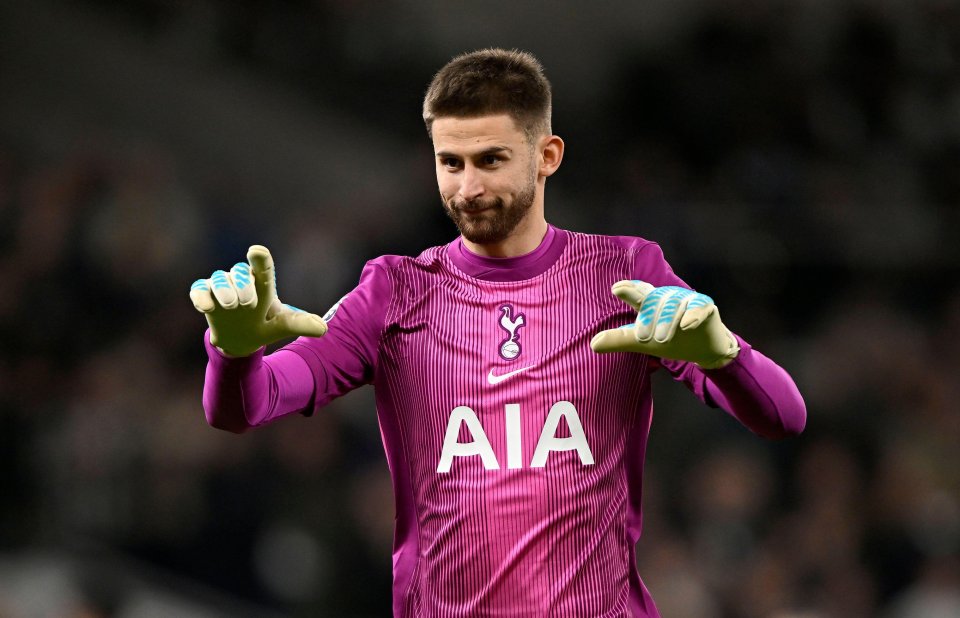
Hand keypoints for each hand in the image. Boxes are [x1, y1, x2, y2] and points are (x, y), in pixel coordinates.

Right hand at [189, 245, 327, 356]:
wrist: (240, 338)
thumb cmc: (265, 323)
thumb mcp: (283, 324)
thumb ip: (300, 323)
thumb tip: (323, 329)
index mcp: (262, 283)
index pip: (262, 267)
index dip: (260, 259)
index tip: (257, 251)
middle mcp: (241, 280)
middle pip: (240, 272)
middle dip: (242, 284)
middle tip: (247, 303)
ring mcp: (221, 286)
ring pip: (220, 279)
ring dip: (224, 290)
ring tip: (231, 305)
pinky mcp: (205, 295)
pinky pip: (199, 290)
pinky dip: (201, 296)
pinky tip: (206, 306)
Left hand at [590, 280, 738, 368]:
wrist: (703, 349)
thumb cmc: (670, 340)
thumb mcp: (642, 342)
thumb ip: (619, 339)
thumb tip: (593, 344)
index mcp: (651, 302)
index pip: (638, 293)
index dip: (629, 289)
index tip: (617, 289)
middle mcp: (668, 297)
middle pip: (654, 300)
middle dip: (648, 318)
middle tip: (644, 337)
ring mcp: (687, 300)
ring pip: (674, 305)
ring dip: (667, 321)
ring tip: (662, 339)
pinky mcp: (706, 307)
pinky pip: (699, 308)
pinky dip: (692, 315)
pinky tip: (686, 325)